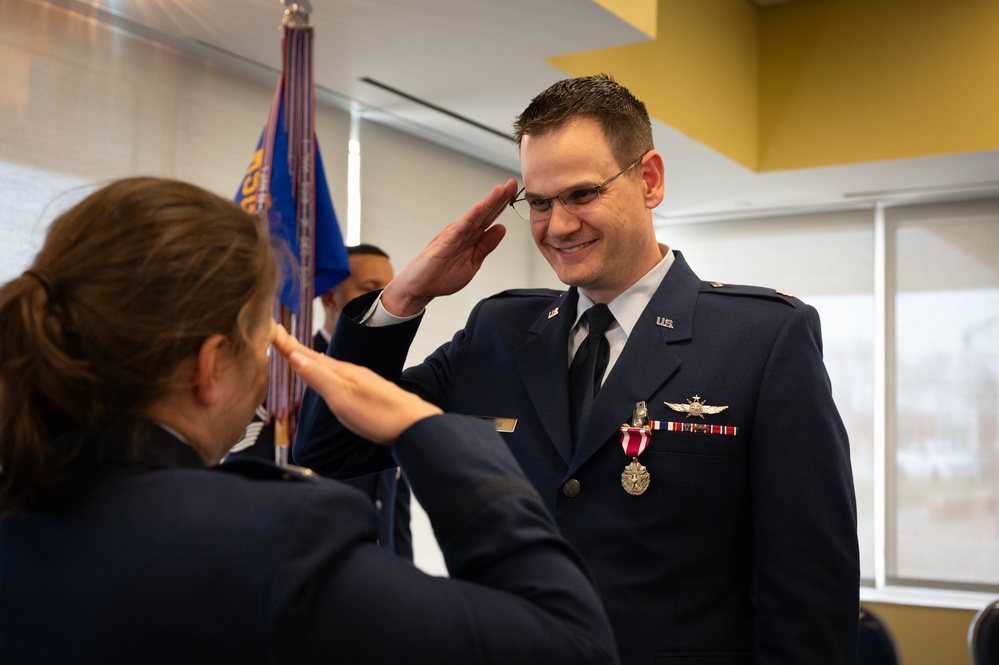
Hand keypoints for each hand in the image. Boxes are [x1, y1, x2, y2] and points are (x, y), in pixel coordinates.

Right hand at [273, 326, 441, 443]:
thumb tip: (295, 357)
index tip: (271, 329)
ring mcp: (360, 381)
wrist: (414, 424)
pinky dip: (325, 371)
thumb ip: (319, 378)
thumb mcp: (342, 398)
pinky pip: (338, 376)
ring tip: (296, 353)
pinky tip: (328, 376)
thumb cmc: (379, 415)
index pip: (307, 355)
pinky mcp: (367, 392)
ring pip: (328, 366)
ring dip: (309, 358)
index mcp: (341, 372)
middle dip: (296, 347)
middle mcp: (350, 372)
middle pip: (317, 357)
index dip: (288, 344)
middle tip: (279, 335)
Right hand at [380, 178, 518, 316]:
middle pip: (485, 212)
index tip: (514, 191)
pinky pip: (460, 228)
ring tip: (500, 189)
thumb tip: (502, 228)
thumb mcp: (472, 263)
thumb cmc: (442, 276)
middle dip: (499, 198)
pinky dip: (470, 217)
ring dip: (488, 202)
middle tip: (512, 182)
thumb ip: (486, 246)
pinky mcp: (445, 242)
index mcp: (472, 237)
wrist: (420, 288)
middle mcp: (464, 232)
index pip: (490, 218)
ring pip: (475, 216)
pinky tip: (480, 207)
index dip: (503, 204)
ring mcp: (454, 235)